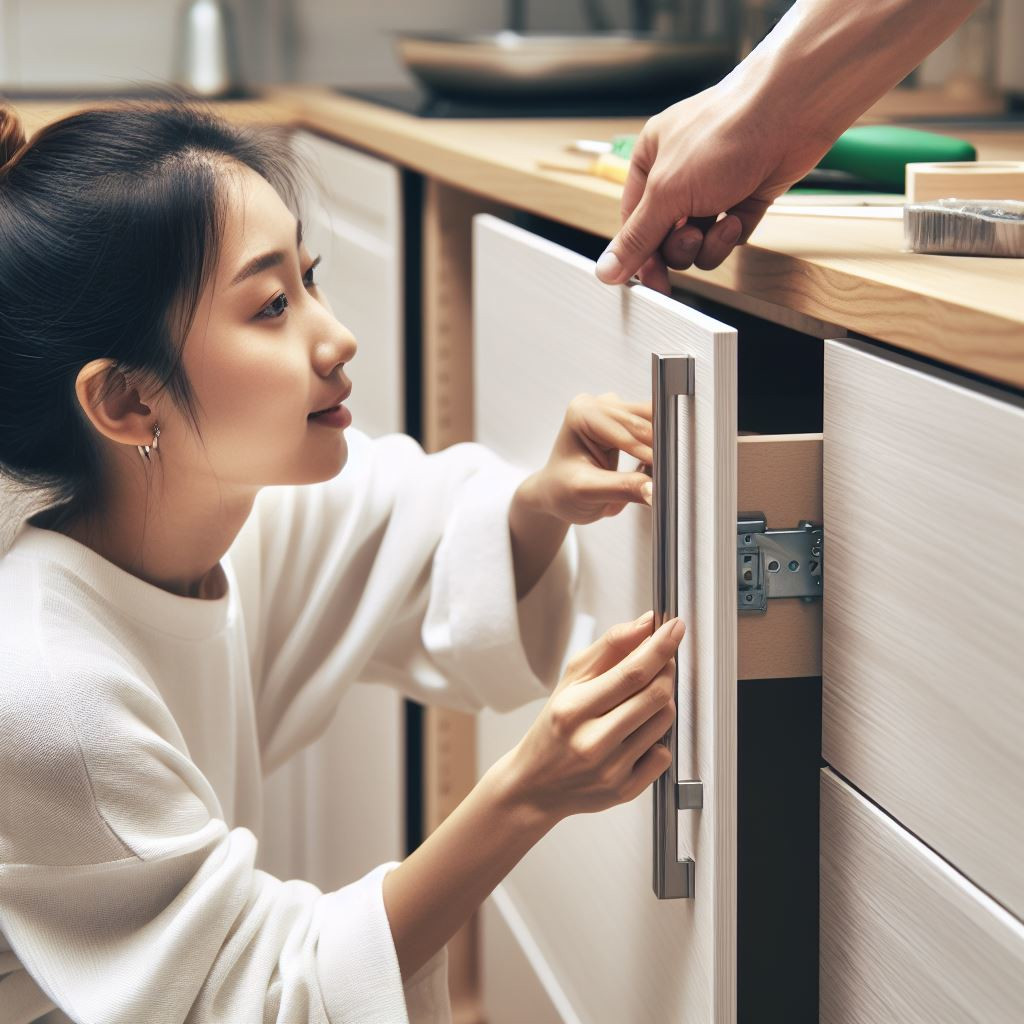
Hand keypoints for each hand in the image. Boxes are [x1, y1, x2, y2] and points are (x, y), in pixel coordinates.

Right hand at [504, 611, 684, 823]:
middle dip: (667, 669)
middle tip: (663, 660)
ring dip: (664, 701)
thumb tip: (646, 625)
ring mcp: (610, 769)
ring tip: (642, 699)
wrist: (535, 785)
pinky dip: (658, 738)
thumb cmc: (554, 728)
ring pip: (664, 721)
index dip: (660, 646)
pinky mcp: (625, 790)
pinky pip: (664, 754)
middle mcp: (592, 741)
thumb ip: (609, 648)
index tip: (674, 628)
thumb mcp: (570, 681)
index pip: (632, 672)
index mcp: (573, 708)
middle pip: (655, 695)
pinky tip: (638, 734)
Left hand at [515, 392, 653, 525]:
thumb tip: (653, 489)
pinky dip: (660, 449)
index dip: (648, 452)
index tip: (664, 473)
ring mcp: (613, 412)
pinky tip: (655, 469)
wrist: (556, 495)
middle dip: (659, 450)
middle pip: (645, 421)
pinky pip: (655, 430)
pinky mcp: (626, 423)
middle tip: (671, 476)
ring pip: (654, 423)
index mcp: (583, 413)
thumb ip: (622, 488)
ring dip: (663, 449)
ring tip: (664, 475)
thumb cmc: (561, 490)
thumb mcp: (587, 493)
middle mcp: (599, 405)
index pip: (627, 429)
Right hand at [594, 79, 837, 292]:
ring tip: (722, 222)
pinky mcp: (744, 197)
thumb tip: (607, 270)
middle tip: (692, 237)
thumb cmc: (726, 134)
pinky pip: (727, 237)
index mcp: (650, 161)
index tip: (650, 282)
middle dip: (681, 246)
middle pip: (666, 238)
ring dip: (708, 242)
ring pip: (698, 243)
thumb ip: (637, 238)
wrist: (792, 112)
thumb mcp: (667, 192)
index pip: (634, 222)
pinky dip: (733, 234)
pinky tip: (741, 215)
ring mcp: (714, 187)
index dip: (640, 254)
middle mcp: (680, 173)